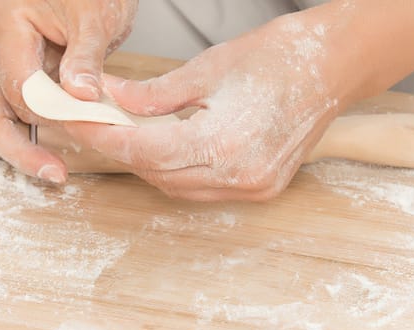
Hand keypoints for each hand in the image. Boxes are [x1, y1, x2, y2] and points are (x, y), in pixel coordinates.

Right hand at [0, 0, 138, 182]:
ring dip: (25, 146)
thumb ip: (86, 57)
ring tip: (54, 171)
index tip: (83, 126)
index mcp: (6, 27)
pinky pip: (10, 110)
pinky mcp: (16, 74)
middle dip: (24, 147)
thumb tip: (80, 94)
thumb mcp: (94, 16)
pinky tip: (24, 157)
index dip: (51, 115)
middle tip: (56, 173)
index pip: (20, 89)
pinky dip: (20, 134)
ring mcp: (2, 63)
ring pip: (0, 117)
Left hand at [64, 8, 357, 200]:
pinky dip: (177, 169)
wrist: (336, 66)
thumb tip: (111, 99)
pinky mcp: (261, 188)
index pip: (143, 149)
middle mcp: (239, 174)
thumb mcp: (208, 67)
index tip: (77, 123)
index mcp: (224, 142)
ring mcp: (253, 186)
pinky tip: (164, 145)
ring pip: (177, 186)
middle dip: (120, 148)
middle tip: (94, 123)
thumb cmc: (280, 57)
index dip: (104, 137)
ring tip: (124, 131)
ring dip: (147, 162)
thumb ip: (155, 94)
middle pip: (156, 173)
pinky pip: (202, 187)